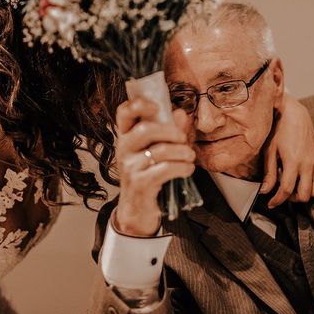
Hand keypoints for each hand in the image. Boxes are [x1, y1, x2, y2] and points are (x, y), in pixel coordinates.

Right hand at [115, 98, 195, 235]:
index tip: (157, 107)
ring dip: (182, 152)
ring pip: (160, 150)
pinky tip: (187, 169)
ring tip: (190, 157)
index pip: (124, 112)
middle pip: (145, 129)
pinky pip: (165, 169)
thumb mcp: (157, 149)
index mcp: (126, 135)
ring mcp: (129, 166)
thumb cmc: (149, 173)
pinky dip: (182, 167)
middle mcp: (123, 148)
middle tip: (183, 139)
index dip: (139, 104)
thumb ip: (169, 130)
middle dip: (171, 132)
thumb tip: (181, 113)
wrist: (138, 208)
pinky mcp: (139, 183)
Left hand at [261, 93, 313, 207]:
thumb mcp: (270, 151)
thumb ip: (269, 173)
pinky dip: (310, 184)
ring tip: (291, 186)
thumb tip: (265, 191)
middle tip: (281, 195)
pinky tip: (299, 177)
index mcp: (293, 162)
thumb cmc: (278, 130)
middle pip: (305, 195)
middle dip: (292, 199)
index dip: (278, 200)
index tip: (271, 204)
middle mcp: (308, 164)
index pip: (287, 190)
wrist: (295, 114)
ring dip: (304, 193)